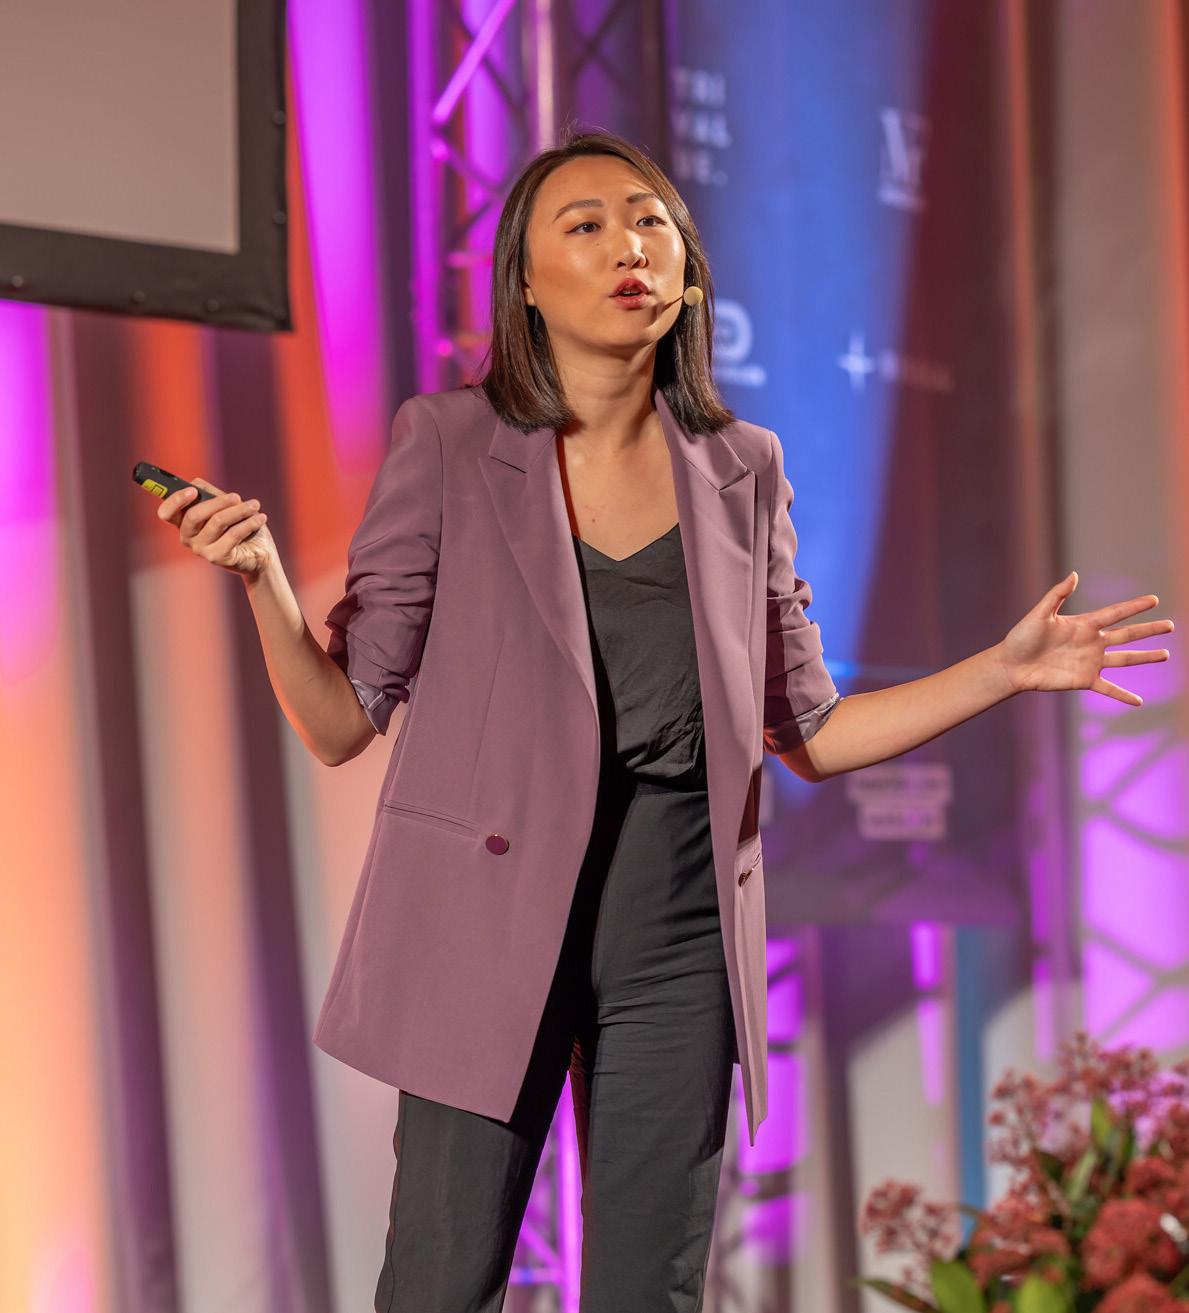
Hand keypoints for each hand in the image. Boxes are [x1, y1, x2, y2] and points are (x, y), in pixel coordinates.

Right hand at [156, 477, 276, 578]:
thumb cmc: (241, 526)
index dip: (175, 500)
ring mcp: (201, 549)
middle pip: (193, 515)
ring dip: (239, 510)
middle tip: (236, 496)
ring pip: (217, 522)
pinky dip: (249, 523)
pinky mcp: (217, 558)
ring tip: (255, 505)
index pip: (166, 513)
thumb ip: (210, 495)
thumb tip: (195, 483)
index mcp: (184, 522)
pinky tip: (261, 518)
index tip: (192, 491)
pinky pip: (232, 535)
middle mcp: (188, 537)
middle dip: (218, 502)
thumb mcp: (226, 506)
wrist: (261, 553)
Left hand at [996, 571, 1172, 704]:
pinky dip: (1123, 695)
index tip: (1154, 599)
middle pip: (1127, 635)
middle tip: (1170, 625)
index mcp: (1083, 624)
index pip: (1115, 613)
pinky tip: (1138, 702)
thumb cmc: (1021, 637)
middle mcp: (1091, 642)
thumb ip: (1057, 595)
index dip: (1134, 606)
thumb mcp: (1040, 614)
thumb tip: (1074, 575)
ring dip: (1145, 657)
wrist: (1011, 665)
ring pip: (1124, 659)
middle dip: (1149, 630)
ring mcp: (1090, 662)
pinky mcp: (1084, 680)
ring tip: (1165, 655)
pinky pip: (1108, 689)